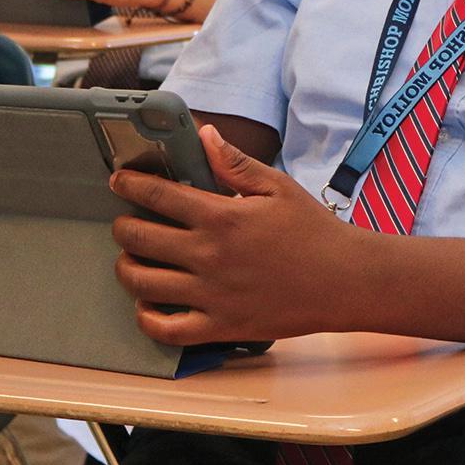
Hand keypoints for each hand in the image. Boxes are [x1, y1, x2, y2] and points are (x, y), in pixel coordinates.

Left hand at [108, 126, 359, 344]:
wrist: (344, 281)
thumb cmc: (314, 231)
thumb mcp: (277, 187)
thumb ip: (235, 163)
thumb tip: (204, 135)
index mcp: (222, 217)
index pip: (157, 196)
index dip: (129, 185)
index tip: (119, 182)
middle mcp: (209, 256)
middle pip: (138, 239)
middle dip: (123, 226)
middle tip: (125, 221)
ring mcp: (211, 294)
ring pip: (142, 284)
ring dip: (126, 268)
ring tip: (130, 259)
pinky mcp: (220, 326)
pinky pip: (166, 330)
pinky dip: (147, 318)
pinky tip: (148, 305)